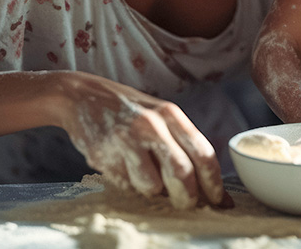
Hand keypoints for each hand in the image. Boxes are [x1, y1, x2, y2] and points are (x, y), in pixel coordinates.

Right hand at [60, 73, 230, 208]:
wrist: (81, 96)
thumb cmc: (127, 110)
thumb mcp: (159, 115)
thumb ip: (182, 143)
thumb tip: (208, 184)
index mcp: (171, 114)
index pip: (203, 154)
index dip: (214, 183)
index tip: (219, 201)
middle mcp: (151, 125)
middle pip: (183, 174)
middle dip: (188, 198)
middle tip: (186, 204)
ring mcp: (127, 139)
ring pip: (153, 186)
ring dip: (154, 192)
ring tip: (146, 178)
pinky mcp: (105, 154)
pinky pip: (127, 185)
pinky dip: (131, 186)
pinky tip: (124, 168)